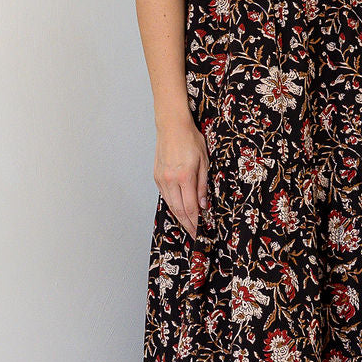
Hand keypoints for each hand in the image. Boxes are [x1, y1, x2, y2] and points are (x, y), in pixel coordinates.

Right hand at [154, 112, 209, 238]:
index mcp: (184, 176)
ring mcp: (161, 178)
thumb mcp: (204, 161)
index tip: (200, 231)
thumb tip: (203, 204)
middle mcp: (170, 180)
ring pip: (170, 204)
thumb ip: (203, 184)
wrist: (172, 126)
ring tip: (188, 226)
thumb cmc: (191, 139)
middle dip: (188, 224)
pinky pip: (165, 196)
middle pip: (179, 210)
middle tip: (195, 235)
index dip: (196, 222)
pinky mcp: (157, 176)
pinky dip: (172, 205)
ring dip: (179, 217)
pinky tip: (178, 210)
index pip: (190, 207)